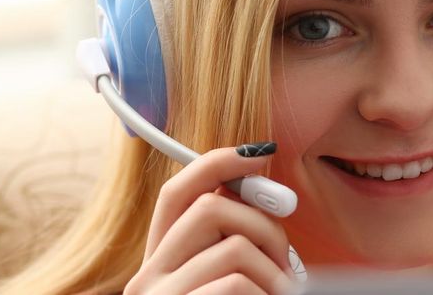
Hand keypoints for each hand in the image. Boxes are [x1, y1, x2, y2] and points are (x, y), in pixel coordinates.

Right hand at [125, 145, 293, 293]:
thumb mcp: (226, 277)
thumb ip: (235, 239)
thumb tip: (272, 194)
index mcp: (160, 261)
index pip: (176, 193)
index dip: (217, 164)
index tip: (261, 153)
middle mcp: (147, 276)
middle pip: (209, 209)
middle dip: (264, 225)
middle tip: (285, 261)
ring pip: (234, 249)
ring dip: (273, 271)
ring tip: (281, 292)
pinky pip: (236, 284)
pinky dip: (266, 292)